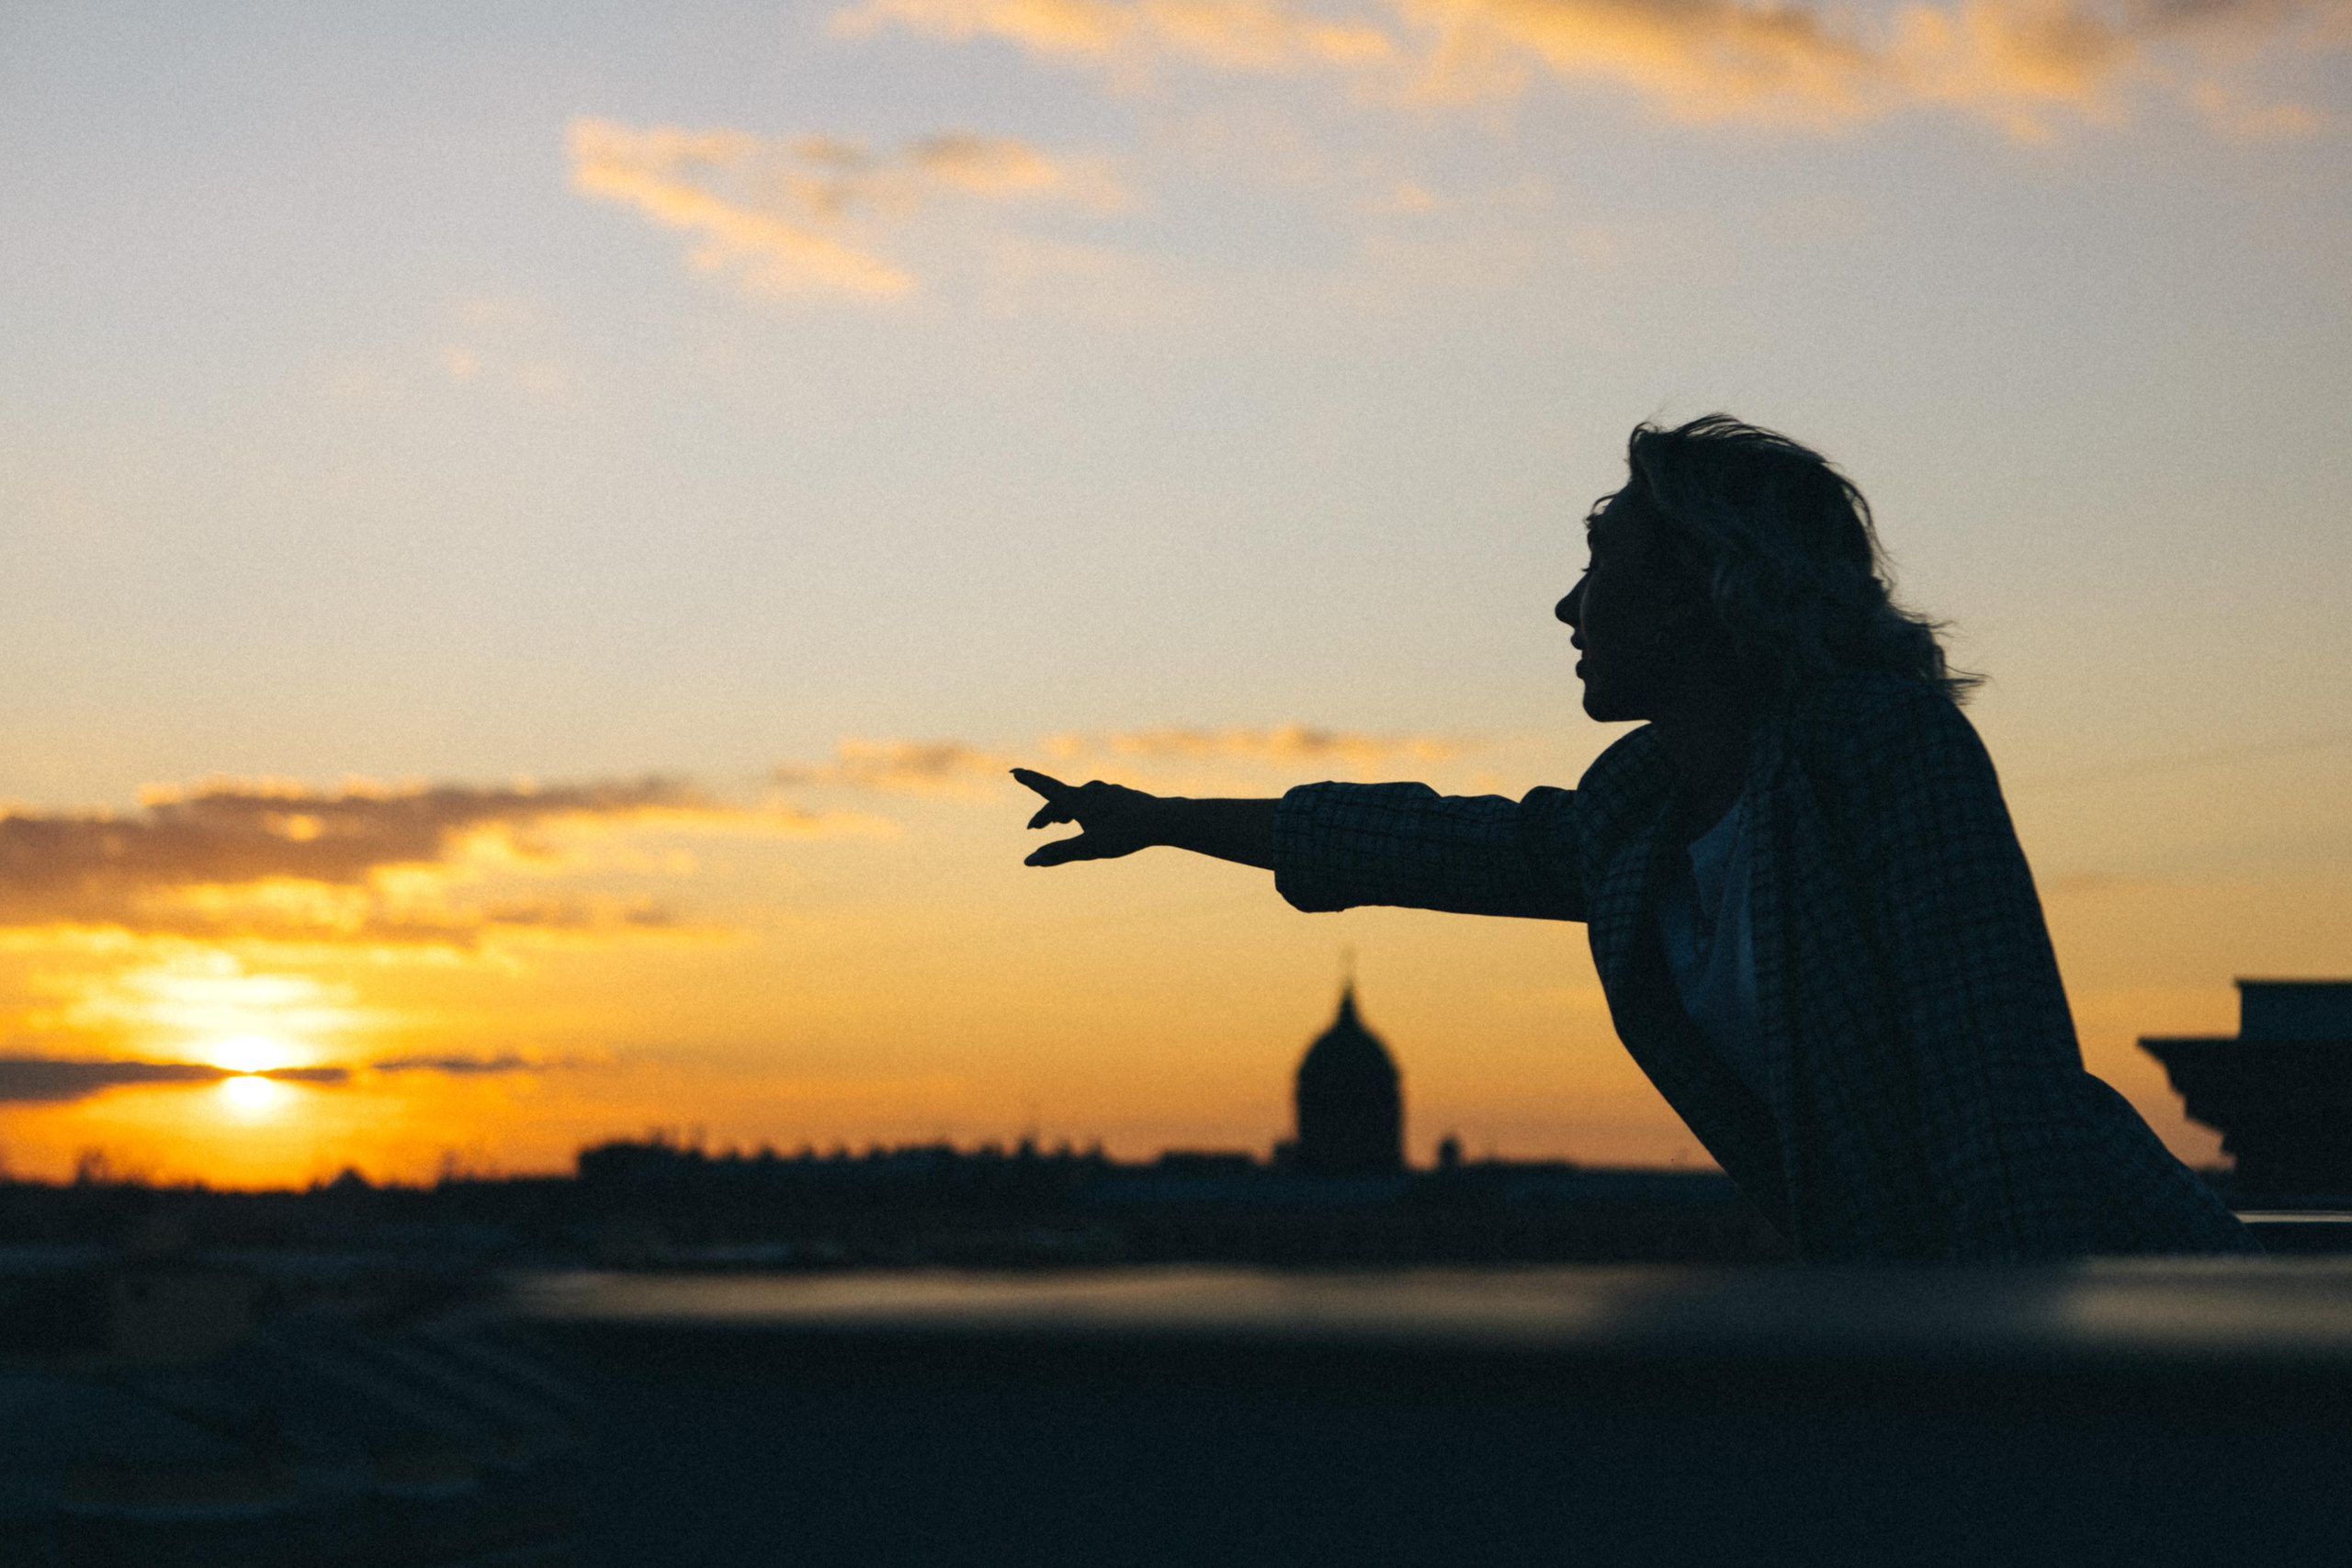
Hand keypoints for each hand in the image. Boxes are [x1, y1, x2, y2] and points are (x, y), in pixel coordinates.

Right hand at [1014, 769, 1164, 866]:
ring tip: (1058, 821)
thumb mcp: (1089, 848)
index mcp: (1079, 799)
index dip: (1029, 780)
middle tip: (1033, 828)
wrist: (1163, 820)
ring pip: (1079, 799)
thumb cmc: (1126, 833)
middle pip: (1061, 800)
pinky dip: (1084, 810)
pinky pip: (1095, 801)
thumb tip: (1029, 861)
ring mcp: (1107, 792)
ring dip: (1064, 810)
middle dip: (1045, 814)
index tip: (1014, 771)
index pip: (1047, 787)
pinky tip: (1092, 816)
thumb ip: (1058, 853)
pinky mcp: (1120, 797)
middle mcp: (1090, 791)